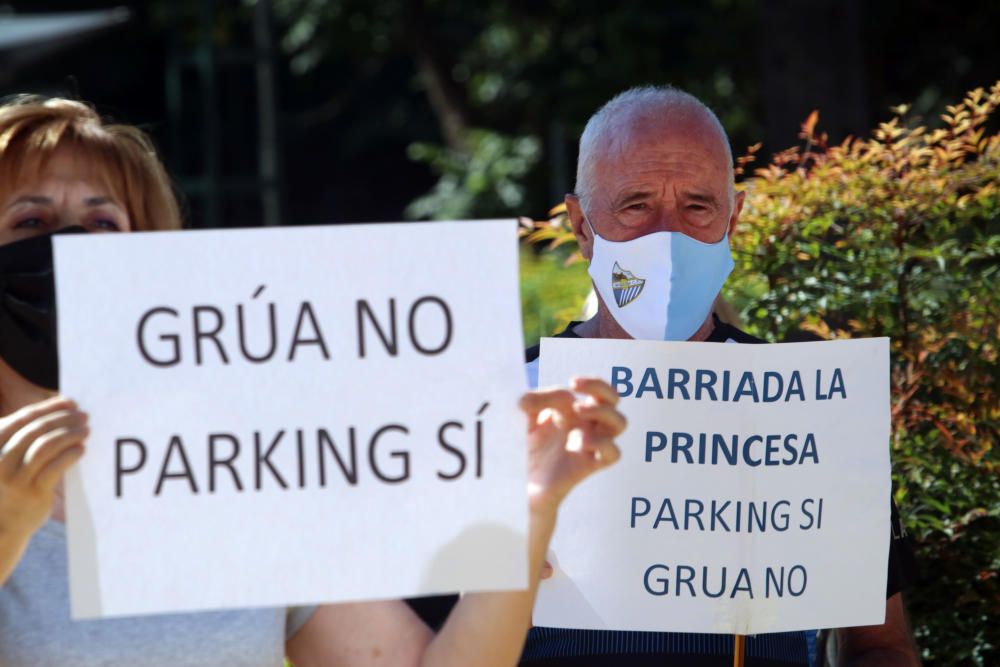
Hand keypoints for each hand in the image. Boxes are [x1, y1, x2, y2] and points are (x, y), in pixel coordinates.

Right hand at [0, 397, 86, 538]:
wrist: (4, 524)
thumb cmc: (10, 482)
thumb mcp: (7, 456)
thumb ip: (25, 435)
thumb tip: (62, 408)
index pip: (22, 419)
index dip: (49, 408)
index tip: (70, 402)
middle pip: (36, 430)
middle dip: (63, 419)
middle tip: (84, 415)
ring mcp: (15, 478)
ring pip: (46, 446)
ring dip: (69, 434)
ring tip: (85, 430)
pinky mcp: (33, 492)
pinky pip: (56, 467)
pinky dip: (71, 454)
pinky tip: (81, 449)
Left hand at [520, 376, 624, 515]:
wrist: (515, 484)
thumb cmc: (519, 449)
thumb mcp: (521, 419)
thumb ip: (534, 401)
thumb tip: (548, 396)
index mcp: (571, 411)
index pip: (595, 389)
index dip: (590, 382)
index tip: (573, 382)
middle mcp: (584, 425)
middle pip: (613, 400)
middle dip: (603, 389)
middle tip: (578, 391)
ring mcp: (588, 445)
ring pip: (619, 423)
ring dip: (604, 412)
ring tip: (579, 411)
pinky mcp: (587, 466)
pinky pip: (613, 453)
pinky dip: (604, 443)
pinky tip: (583, 442)